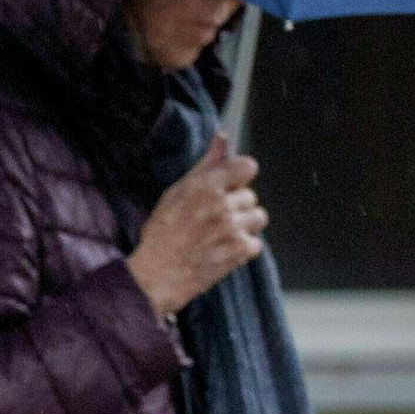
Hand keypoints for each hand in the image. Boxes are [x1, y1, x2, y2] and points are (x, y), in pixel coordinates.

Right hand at [126, 144, 266, 315]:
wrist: (156, 275)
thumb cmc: (162, 234)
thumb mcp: (177, 192)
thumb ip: (206, 164)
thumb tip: (222, 138)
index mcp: (207, 186)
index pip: (248, 166)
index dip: (240, 176)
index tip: (231, 185)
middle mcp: (223, 205)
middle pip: (251, 195)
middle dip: (236, 205)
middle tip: (214, 218)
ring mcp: (233, 229)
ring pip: (258, 217)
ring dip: (243, 226)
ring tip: (221, 234)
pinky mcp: (239, 252)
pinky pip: (256, 243)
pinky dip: (243, 248)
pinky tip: (223, 250)